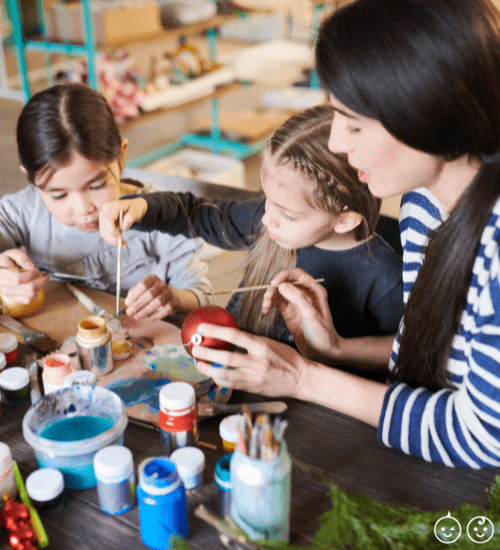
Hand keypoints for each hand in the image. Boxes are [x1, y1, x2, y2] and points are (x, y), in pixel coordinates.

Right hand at [0, 249, 48, 302]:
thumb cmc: (6, 261)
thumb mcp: (12, 253)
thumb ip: (22, 257)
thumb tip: (31, 267)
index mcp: (2, 273)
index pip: (19, 279)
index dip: (32, 274)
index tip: (36, 269)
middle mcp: (4, 285)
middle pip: (29, 288)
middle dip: (40, 280)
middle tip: (42, 274)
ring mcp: (8, 293)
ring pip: (31, 295)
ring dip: (39, 286)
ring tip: (39, 279)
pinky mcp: (13, 297)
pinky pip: (28, 300)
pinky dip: (36, 293)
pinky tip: (35, 285)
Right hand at [99, 197, 147, 246]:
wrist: (133, 208)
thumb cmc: (136, 208)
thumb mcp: (137, 211)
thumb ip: (131, 217)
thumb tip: (124, 227)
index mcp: (113, 206)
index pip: (108, 220)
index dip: (112, 230)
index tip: (120, 237)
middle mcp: (105, 210)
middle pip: (104, 227)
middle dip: (113, 238)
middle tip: (124, 244)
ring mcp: (103, 216)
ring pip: (103, 232)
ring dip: (112, 240)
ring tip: (123, 243)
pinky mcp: (103, 222)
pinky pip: (105, 233)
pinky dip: (112, 239)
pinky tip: (120, 241)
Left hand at [125, 275, 176, 320]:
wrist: (164, 295)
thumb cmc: (148, 293)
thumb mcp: (139, 291)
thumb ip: (132, 295)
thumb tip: (128, 302)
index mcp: (152, 278)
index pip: (143, 285)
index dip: (135, 294)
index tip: (128, 303)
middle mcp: (161, 284)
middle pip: (150, 294)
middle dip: (139, 304)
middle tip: (130, 313)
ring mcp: (168, 293)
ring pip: (158, 302)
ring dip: (146, 311)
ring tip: (137, 317)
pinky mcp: (172, 302)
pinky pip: (167, 309)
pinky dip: (159, 315)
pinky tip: (151, 318)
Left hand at [191, 323, 306, 397]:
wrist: (301, 378)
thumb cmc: (287, 358)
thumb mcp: (270, 343)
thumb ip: (251, 341)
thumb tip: (229, 336)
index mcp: (261, 345)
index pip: (234, 334)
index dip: (215, 330)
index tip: (203, 328)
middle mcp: (257, 361)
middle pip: (225, 357)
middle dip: (206, 352)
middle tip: (195, 348)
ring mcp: (254, 376)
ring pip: (225, 374)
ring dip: (208, 369)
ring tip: (198, 363)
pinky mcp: (253, 388)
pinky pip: (231, 384)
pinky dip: (219, 380)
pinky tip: (214, 375)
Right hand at [262, 268, 340, 363]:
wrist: (323, 352)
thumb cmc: (323, 334)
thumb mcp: (311, 315)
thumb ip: (298, 299)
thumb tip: (282, 285)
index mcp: (314, 290)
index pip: (297, 274)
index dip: (284, 275)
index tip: (274, 283)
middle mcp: (305, 294)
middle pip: (285, 282)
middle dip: (274, 287)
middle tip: (267, 298)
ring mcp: (296, 302)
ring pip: (279, 292)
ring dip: (270, 296)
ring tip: (265, 306)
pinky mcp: (289, 311)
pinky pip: (276, 303)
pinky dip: (269, 304)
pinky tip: (265, 311)